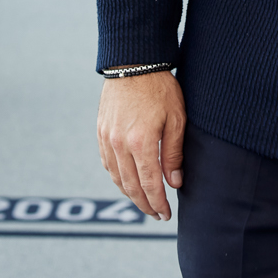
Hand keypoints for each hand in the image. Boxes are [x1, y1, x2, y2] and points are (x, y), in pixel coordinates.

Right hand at [96, 71, 185, 220]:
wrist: (133, 62)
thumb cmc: (160, 88)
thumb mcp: (176, 119)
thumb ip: (174, 153)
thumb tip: (174, 183)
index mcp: (141, 142)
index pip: (150, 185)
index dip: (158, 203)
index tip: (166, 214)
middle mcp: (119, 144)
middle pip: (131, 186)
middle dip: (145, 205)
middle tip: (157, 215)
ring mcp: (107, 138)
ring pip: (116, 177)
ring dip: (130, 194)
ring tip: (144, 202)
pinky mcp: (101, 131)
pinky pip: (107, 163)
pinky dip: (117, 177)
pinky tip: (127, 181)